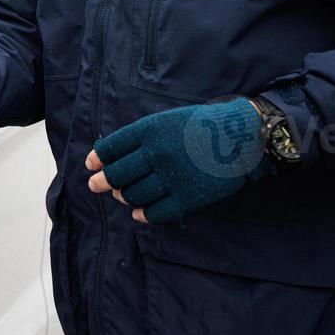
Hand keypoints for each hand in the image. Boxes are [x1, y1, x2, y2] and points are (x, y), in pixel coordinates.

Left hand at [86, 97, 271, 223]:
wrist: (243, 136)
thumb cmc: (202, 125)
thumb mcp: (167, 120)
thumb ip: (142, 137)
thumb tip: (113, 157)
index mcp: (150, 130)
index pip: (111, 148)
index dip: (97, 158)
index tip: (91, 165)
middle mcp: (157, 154)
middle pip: (118, 174)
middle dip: (102, 182)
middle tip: (95, 185)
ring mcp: (172, 177)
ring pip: (134, 195)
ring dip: (123, 197)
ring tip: (120, 195)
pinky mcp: (188, 197)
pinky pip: (156, 212)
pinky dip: (143, 214)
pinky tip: (139, 213)